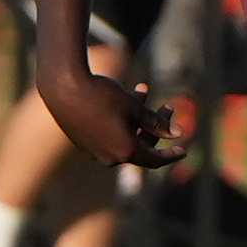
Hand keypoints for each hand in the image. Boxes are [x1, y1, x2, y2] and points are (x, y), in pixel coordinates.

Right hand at [33, 59, 167, 176]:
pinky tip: (122, 97)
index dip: (171, 154)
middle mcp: (108, 157)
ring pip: (124, 137)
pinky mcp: (81, 141)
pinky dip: (120, 121)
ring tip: (142, 89)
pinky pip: (108, 136)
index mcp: (125, 152)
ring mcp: (93, 151)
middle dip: (155, 127)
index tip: (184, 150)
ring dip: (137, 117)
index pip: (154, 159)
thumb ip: (156, 123)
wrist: (62, 86)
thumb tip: (178, 133)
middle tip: (168, 106)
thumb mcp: (134, 107)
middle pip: (140, 146)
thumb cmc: (101, 95)